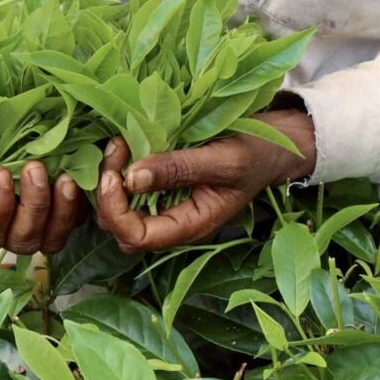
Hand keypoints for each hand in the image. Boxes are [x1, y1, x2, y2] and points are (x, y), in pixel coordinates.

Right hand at [0, 129, 82, 253]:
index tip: (0, 173)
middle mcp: (2, 230)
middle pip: (21, 239)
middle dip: (32, 206)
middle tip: (35, 168)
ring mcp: (33, 225)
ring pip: (51, 238)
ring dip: (61, 210)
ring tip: (65, 177)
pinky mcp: (60, 213)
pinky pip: (75, 222)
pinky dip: (80, 204)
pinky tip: (79, 177)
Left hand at [96, 110, 316, 252]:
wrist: (272, 146)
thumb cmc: (255, 155)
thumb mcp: (223, 159)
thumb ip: (180, 169)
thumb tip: (132, 178)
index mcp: (190, 225)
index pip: (137, 237)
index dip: (116, 211)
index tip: (115, 174)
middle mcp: (173, 222)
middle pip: (120, 227)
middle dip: (108, 193)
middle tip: (116, 150)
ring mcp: (165, 206)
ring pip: (118, 208)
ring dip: (111, 178)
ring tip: (119, 143)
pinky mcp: (161, 187)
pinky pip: (127, 187)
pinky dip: (120, 167)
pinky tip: (126, 142)